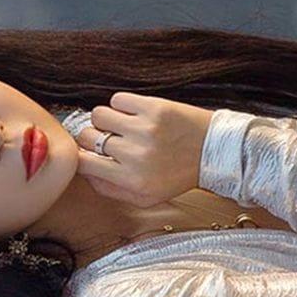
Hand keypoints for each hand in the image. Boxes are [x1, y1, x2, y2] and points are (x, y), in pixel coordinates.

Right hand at [75, 92, 212, 206]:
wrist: (214, 151)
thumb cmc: (179, 174)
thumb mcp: (146, 197)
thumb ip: (111, 190)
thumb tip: (84, 172)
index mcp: (132, 180)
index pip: (83, 163)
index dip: (81, 155)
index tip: (88, 152)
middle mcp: (136, 156)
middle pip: (87, 136)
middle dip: (94, 137)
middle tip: (109, 138)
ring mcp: (145, 129)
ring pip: (99, 115)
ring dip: (107, 119)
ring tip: (123, 125)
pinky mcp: (154, 108)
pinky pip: (118, 99)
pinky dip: (122, 105)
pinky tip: (135, 114)